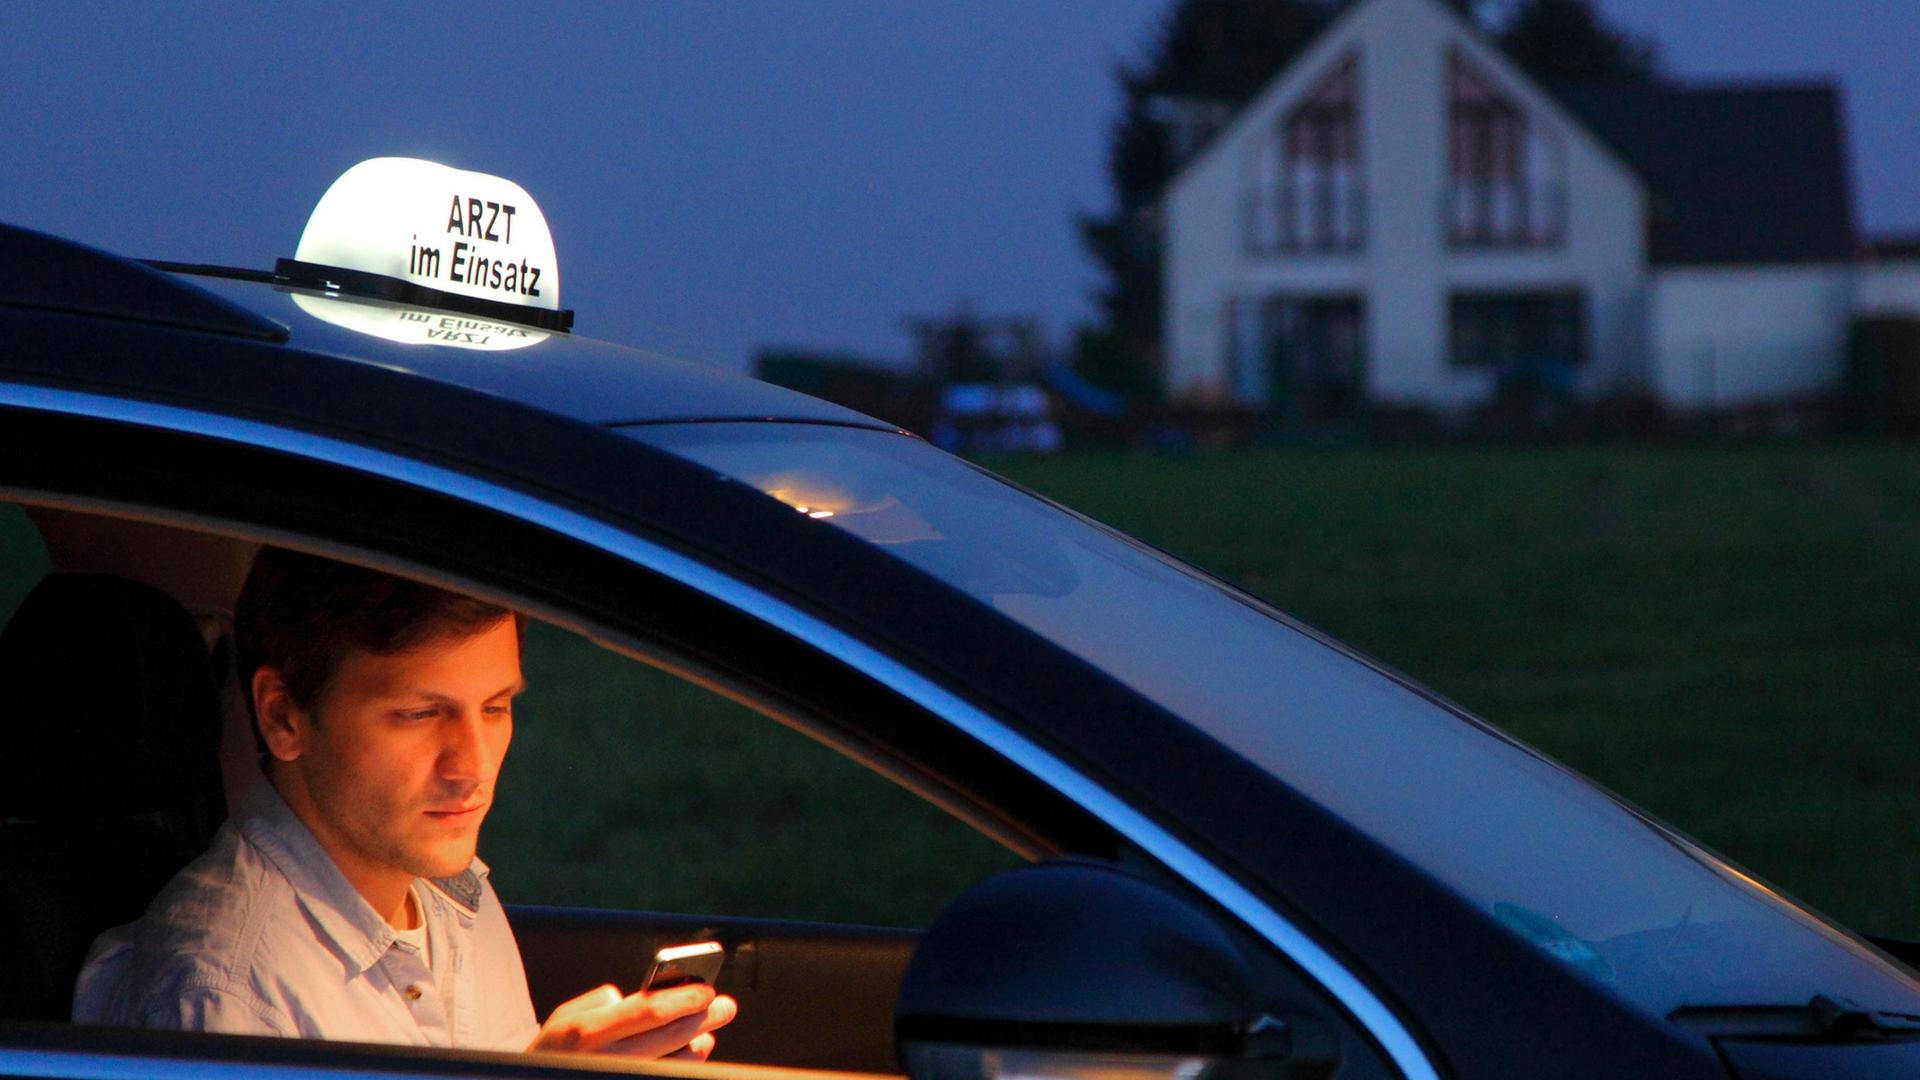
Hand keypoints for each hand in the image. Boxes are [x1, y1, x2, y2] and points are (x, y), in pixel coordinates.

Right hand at [528, 982, 737, 1058]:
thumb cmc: (553, 1050)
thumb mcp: (564, 1016)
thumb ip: (602, 1000)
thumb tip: (636, 997)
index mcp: (585, 1031)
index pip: (647, 1010)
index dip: (683, 999)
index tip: (706, 989)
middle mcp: (602, 1059)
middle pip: (668, 1036)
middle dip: (702, 1018)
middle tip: (724, 1006)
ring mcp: (615, 1077)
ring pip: (673, 1064)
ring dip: (698, 1044)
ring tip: (708, 1030)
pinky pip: (666, 1079)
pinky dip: (685, 1065)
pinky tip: (694, 1052)